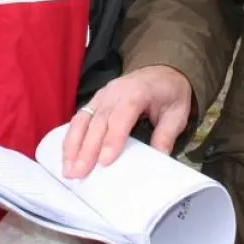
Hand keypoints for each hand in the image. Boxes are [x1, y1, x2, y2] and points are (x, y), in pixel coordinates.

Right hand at [60, 65, 192, 179]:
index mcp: (138, 92)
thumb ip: (166, 135)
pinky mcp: (95, 101)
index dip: (112, 138)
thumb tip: (157, 160)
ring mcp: (102, 95)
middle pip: (98, 121)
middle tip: (78, 173)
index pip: (122, 116)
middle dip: (86, 149)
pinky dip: (71, 138)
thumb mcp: (177, 113)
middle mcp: (115, 92)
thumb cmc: (169, 93)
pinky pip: (80, 118)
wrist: (162, 70)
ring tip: (67, 169)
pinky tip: (67, 156)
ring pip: (83, 119)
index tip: (104, 162)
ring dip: (73, 145)